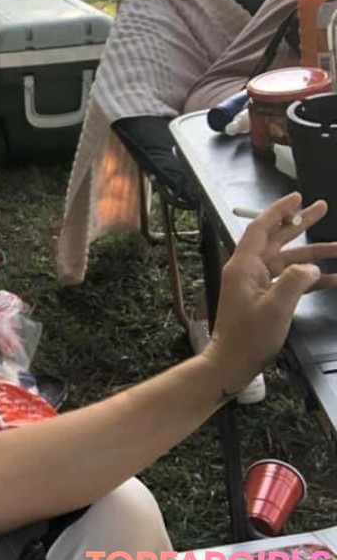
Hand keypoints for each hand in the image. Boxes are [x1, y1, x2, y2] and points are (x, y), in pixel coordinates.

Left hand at [204, 194, 336, 390]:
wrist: (233, 362)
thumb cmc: (248, 337)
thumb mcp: (275, 308)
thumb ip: (294, 282)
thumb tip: (310, 267)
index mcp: (244, 266)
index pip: (261, 229)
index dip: (279, 211)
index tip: (298, 197)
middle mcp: (249, 270)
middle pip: (277, 239)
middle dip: (300, 223)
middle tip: (322, 207)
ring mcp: (257, 283)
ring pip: (288, 260)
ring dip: (313, 254)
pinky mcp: (265, 296)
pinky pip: (291, 280)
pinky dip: (311, 278)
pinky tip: (334, 277)